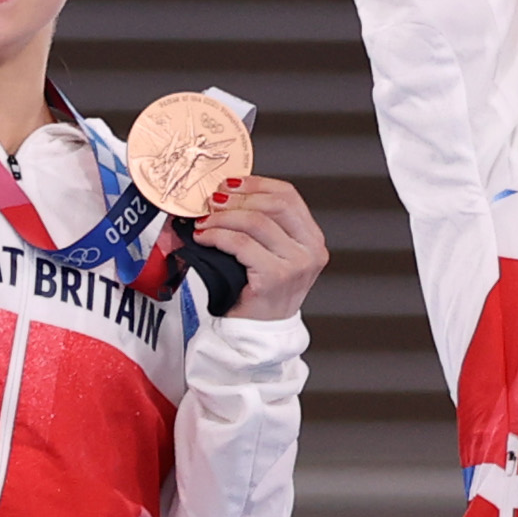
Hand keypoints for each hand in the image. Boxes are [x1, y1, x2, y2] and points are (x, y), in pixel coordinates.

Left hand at [188, 172, 329, 323]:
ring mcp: (296, 265)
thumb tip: (227, 195)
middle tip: (213, 202)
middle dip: (238, 198)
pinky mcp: (275, 278)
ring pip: (255, 222)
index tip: (231, 183)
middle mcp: (310, 251)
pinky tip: (205, 237)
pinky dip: (217, 236)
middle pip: (274, 204)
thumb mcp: (271, 254)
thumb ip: (262, 224)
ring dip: (223, 218)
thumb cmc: (260, 293)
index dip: (257, 183)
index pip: (289, 196)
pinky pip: (241, 244)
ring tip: (205, 222)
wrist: (259, 333)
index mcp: (312, 240)